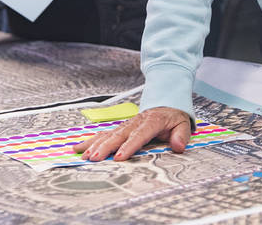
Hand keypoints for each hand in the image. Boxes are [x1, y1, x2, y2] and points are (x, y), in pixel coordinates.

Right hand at [74, 106, 191, 161]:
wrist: (166, 102)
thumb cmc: (173, 116)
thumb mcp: (182, 123)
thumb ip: (181, 135)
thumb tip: (178, 146)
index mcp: (151, 121)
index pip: (139, 135)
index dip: (129, 146)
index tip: (119, 157)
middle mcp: (135, 122)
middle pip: (118, 135)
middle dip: (105, 147)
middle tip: (94, 158)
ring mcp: (126, 125)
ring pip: (108, 134)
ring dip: (95, 145)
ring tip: (84, 156)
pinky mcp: (120, 128)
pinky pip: (104, 134)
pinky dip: (90, 141)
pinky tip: (78, 148)